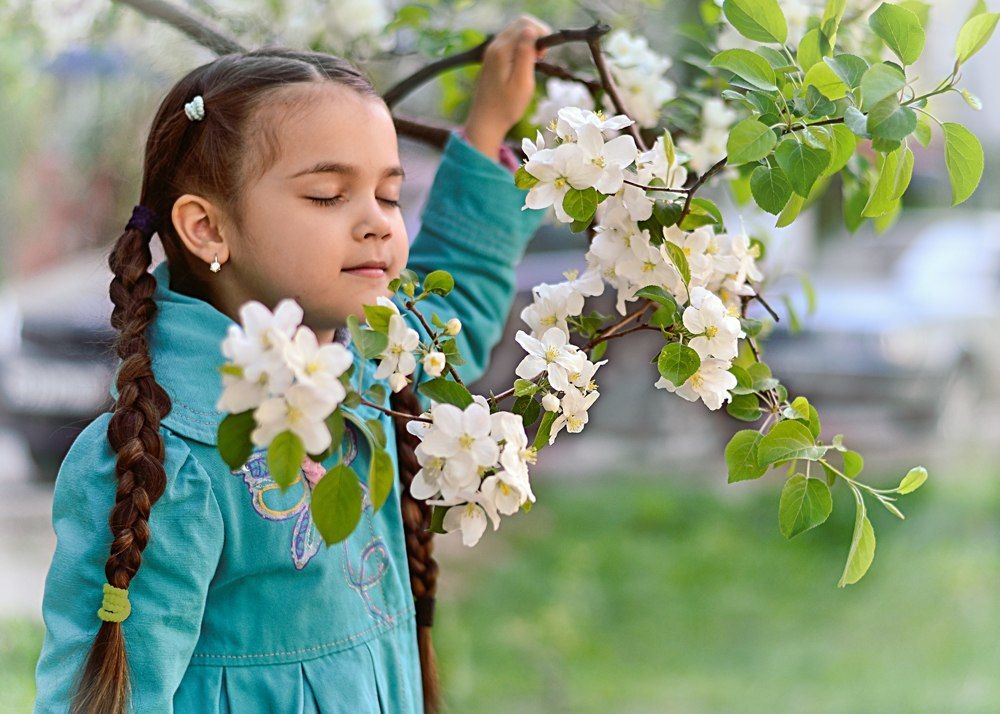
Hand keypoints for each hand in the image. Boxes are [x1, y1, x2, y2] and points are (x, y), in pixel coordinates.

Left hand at [463, 14, 551, 159]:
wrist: (486, 122)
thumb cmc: (506, 107)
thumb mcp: (522, 82)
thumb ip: (525, 54)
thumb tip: (530, 30)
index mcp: (502, 50)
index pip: (526, 24)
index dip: (541, 34)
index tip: (543, 56)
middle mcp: (494, 46)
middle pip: (520, 24)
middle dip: (536, 35)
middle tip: (540, 58)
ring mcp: (491, 52)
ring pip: (515, 32)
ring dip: (529, 42)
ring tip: (534, 62)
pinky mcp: (492, 59)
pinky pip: (509, 43)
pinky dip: (521, 48)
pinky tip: (523, 65)